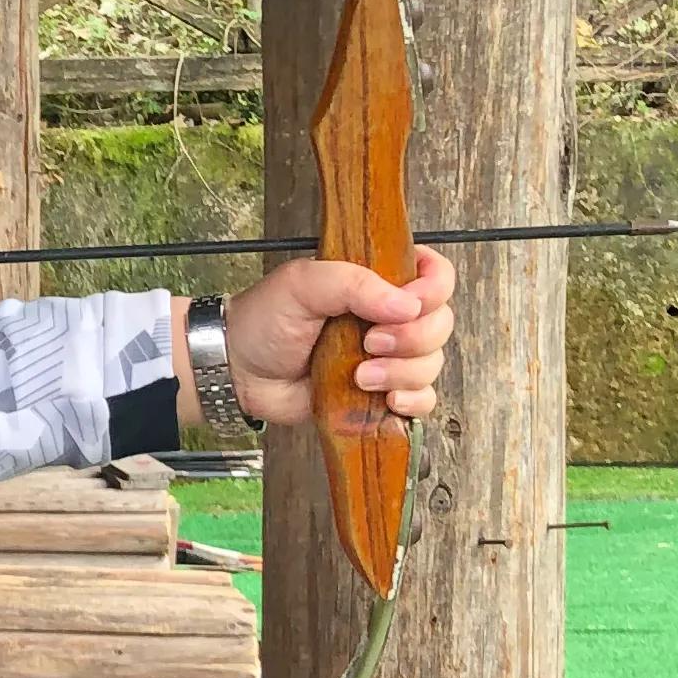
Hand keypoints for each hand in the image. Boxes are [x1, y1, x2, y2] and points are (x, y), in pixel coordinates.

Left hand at [220, 246, 452, 427]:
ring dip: (403, 372)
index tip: (406, 303)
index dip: (432, 290)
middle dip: (412, 338)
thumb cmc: (264, 321)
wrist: (238, 371)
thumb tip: (407, 306)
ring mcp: (388, 358)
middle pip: (440, 324)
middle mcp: (388, 318)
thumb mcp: (303, 284)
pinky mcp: (380, 393)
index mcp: (377, 282)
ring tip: (361, 375)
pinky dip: (413, 401)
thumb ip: (353, 283)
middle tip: (369, 343)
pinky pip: (423, 400)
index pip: (435, 276)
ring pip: (432, 364)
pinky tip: (387, 401)